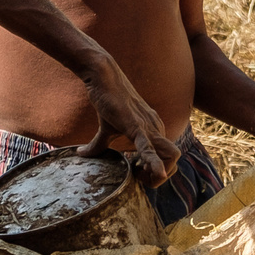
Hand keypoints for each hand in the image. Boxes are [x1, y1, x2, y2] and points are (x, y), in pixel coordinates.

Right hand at [79, 56, 181, 183]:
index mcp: (153, 130)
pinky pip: (149, 146)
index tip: (135, 173)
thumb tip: (81, 155)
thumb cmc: (108, 100)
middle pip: (174, 159)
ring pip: (171, 155)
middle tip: (138, 177)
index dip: (154, 171)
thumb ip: (98, 144)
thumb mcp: (105, 128)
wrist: (105, 77)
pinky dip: (154, 162)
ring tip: (139, 175)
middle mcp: (156, 129)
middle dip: (160, 176)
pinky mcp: (136, 125)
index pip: (167, 158)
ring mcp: (149, 126)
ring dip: (159, 172)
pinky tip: (156, 174)